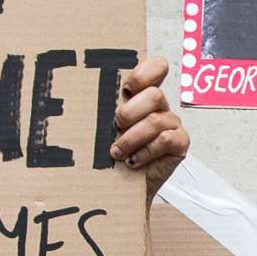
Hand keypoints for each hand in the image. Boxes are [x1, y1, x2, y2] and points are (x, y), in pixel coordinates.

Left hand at [108, 54, 187, 187]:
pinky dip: (145, 151)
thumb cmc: (111, 154)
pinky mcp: (179, 144)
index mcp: (143, 95)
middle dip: (130, 112)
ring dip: (131, 138)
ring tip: (117, 152)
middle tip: (116, 126)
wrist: (120, 187)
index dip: (144, 74)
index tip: (125, 90)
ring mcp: (172, 125)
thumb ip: (104, 107)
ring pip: (156, 120)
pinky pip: (166, 140)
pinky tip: (133, 161)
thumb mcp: (104, 126)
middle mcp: (160, 107)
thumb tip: (77, 91)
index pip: (157, 68)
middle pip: (154, 95)